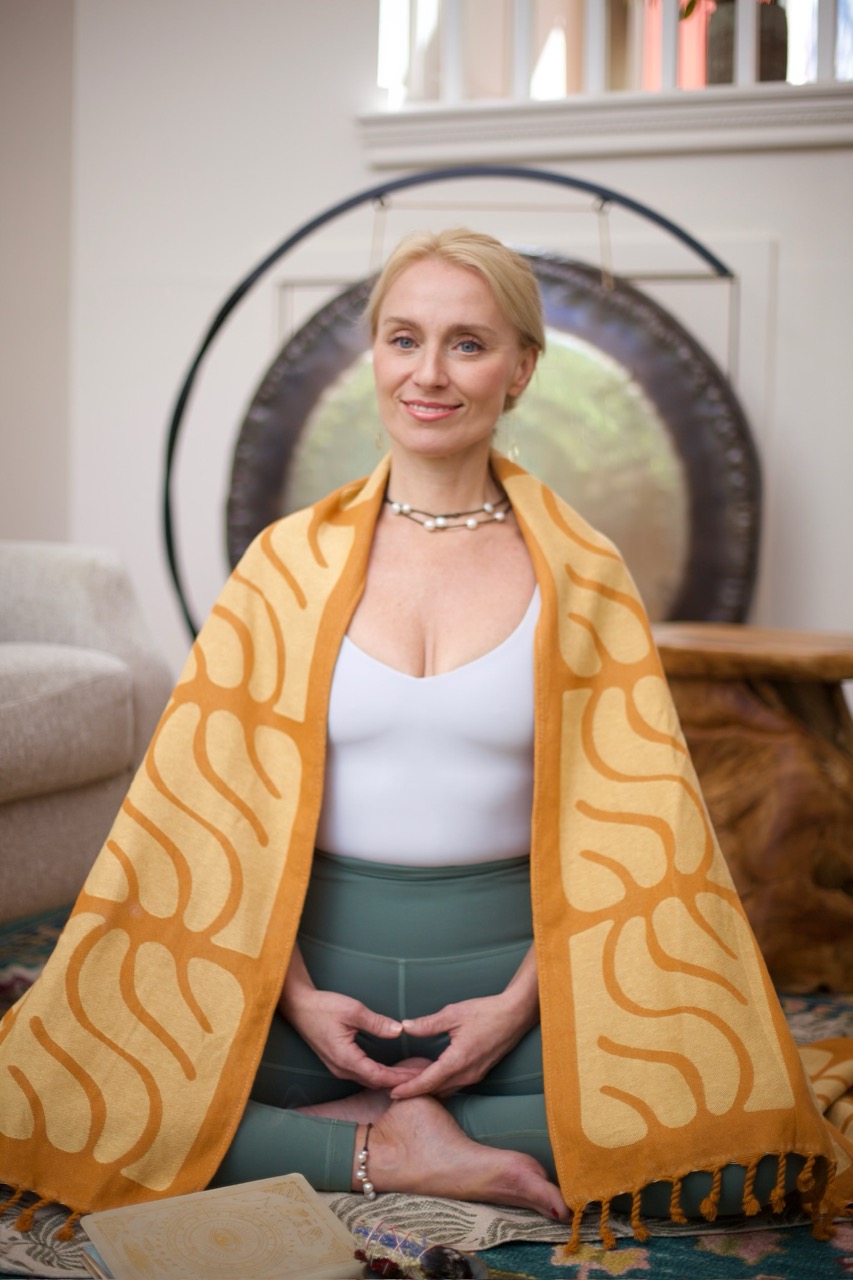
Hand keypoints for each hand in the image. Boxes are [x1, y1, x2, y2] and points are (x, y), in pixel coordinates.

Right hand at [279, 948, 416, 1091]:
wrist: (299, 1006)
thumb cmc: (323, 1007)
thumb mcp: (352, 1010)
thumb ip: (376, 1022)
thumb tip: (399, 1030)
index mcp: (346, 1059)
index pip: (379, 1076)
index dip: (400, 1078)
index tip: (420, 1076)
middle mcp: (342, 1069)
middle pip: (376, 1082)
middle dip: (399, 1081)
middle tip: (423, 1077)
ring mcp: (338, 1067)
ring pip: (369, 1080)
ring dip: (390, 1079)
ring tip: (411, 1074)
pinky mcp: (338, 1061)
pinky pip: (362, 1073)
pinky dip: (379, 1074)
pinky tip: (390, 1069)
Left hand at [389, 946, 539, 1099]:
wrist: (515, 1014)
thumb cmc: (486, 1012)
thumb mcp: (453, 1014)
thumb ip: (428, 1023)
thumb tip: (405, 1026)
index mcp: (458, 1061)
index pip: (428, 1082)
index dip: (409, 1089)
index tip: (392, 1093)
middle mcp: (467, 1074)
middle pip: (436, 1090)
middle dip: (415, 1092)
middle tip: (394, 1090)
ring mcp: (475, 1075)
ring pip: (447, 1090)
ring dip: (429, 1089)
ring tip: (410, 1086)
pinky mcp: (480, 1072)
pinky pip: (456, 1085)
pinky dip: (441, 1085)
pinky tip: (433, 1078)